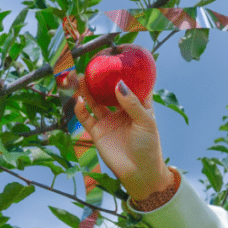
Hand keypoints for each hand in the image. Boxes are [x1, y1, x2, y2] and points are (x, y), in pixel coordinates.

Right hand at [72, 75, 172, 199]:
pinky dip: (80, 108)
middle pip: (108, 90)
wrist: (139, 173)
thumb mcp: (146, 122)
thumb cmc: (149, 147)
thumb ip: (132, 103)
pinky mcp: (97, 132)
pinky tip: (78, 100)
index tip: (119, 54)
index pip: (131, 84)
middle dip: (99, 78)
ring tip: (78, 77)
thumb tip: (119, 84)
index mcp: (137, 105)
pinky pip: (85, 117)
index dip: (126, 70)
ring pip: (94, 100)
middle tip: (91, 65)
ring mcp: (108, 120)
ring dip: (85, 90)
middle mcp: (121, 110)